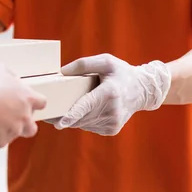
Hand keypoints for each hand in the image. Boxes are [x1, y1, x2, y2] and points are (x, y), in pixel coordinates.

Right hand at [0, 62, 46, 147]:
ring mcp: (13, 131)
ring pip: (16, 134)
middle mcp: (24, 116)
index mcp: (27, 97)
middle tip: (11, 114)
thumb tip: (5, 75)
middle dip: (24, 122)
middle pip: (32, 125)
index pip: (41, 102)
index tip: (27, 100)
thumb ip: (6, 73)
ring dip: (8, 129)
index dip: (34, 102)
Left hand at [51, 54, 170, 135]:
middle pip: (80, 117)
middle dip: (63, 116)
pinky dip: (84, 120)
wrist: (143, 90)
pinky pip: (89, 126)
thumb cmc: (122, 73)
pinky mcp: (111, 130)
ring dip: (73, 117)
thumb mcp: (106, 61)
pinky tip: (88, 110)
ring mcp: (112, 123)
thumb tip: (62, 72)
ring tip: (70, 106)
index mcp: (109, 93)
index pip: (87, 106)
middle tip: (48, 112)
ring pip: (83, 124)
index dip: (72, 115)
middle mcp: (112, 111)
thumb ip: (84, 64)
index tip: (59, 123)